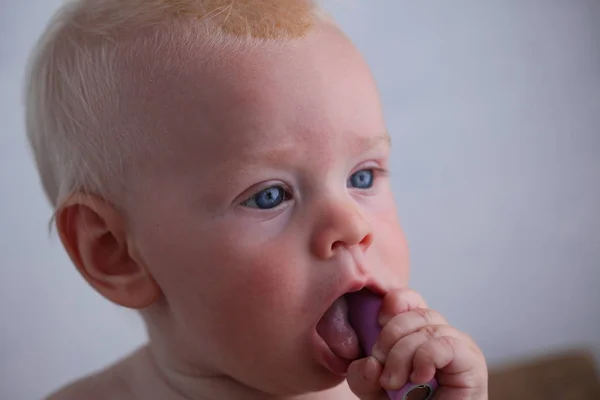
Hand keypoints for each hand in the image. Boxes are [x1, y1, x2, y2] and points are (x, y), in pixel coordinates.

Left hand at [346, 289, 487, 398]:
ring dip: (402, 355)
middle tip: (380, 367)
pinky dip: (425, 359)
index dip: (393, 302)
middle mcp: (440, 334)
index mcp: (418, 332)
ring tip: (394, 383)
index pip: (410, 299)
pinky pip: (445, 344)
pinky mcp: (471, 362)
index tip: (376, 322)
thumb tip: (371, 362)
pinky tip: (419, 378)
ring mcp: (459, 346)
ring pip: (427, 329)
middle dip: (389, 337)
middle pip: (415, 312)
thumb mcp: (372, 388)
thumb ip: (362, 374)